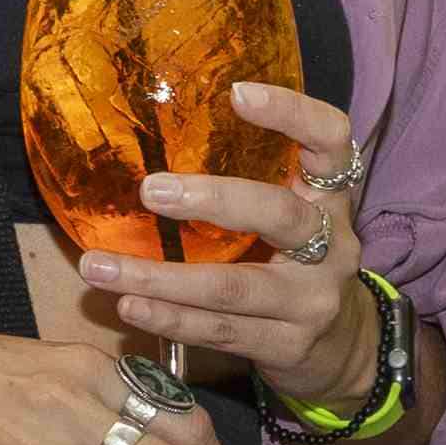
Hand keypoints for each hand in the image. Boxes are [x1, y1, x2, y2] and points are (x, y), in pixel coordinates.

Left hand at [78, 83, 382, 417]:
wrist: (345, 350)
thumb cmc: (299, 266)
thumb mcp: (295, 219)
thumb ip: (254, 187)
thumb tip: (151, 145)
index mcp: (331, 198)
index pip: (330, 139)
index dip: (292, 112)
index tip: (237, 94)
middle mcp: (332, 245)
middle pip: (279, 213)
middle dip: (212, 200)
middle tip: (150, 190)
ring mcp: (312, 300)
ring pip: (233, 287)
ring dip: (160, 278)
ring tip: (101, 268)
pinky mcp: (288, 345)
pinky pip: (221, 331)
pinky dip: (171, 319)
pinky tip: (130, 307)